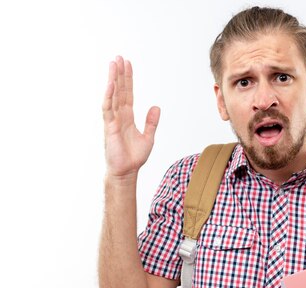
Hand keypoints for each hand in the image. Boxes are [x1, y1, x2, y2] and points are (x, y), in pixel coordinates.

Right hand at [102, 56, 159, 178]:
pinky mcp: (109, 127)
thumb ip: (151, 122)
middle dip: (119, 74)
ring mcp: (113, 120)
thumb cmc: (134, 157)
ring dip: (113, 79)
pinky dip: (109, 96)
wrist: (127, 171)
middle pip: (119, 90)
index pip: (128, 93)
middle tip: (119, 57)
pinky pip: (108, 108)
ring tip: (113, 63)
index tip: (128, 64)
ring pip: (112, 95)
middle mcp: (119, 115)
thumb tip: (156, 106)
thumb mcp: (148, 137)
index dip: (128, 79)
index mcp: (128, 117)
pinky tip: (111, 84)